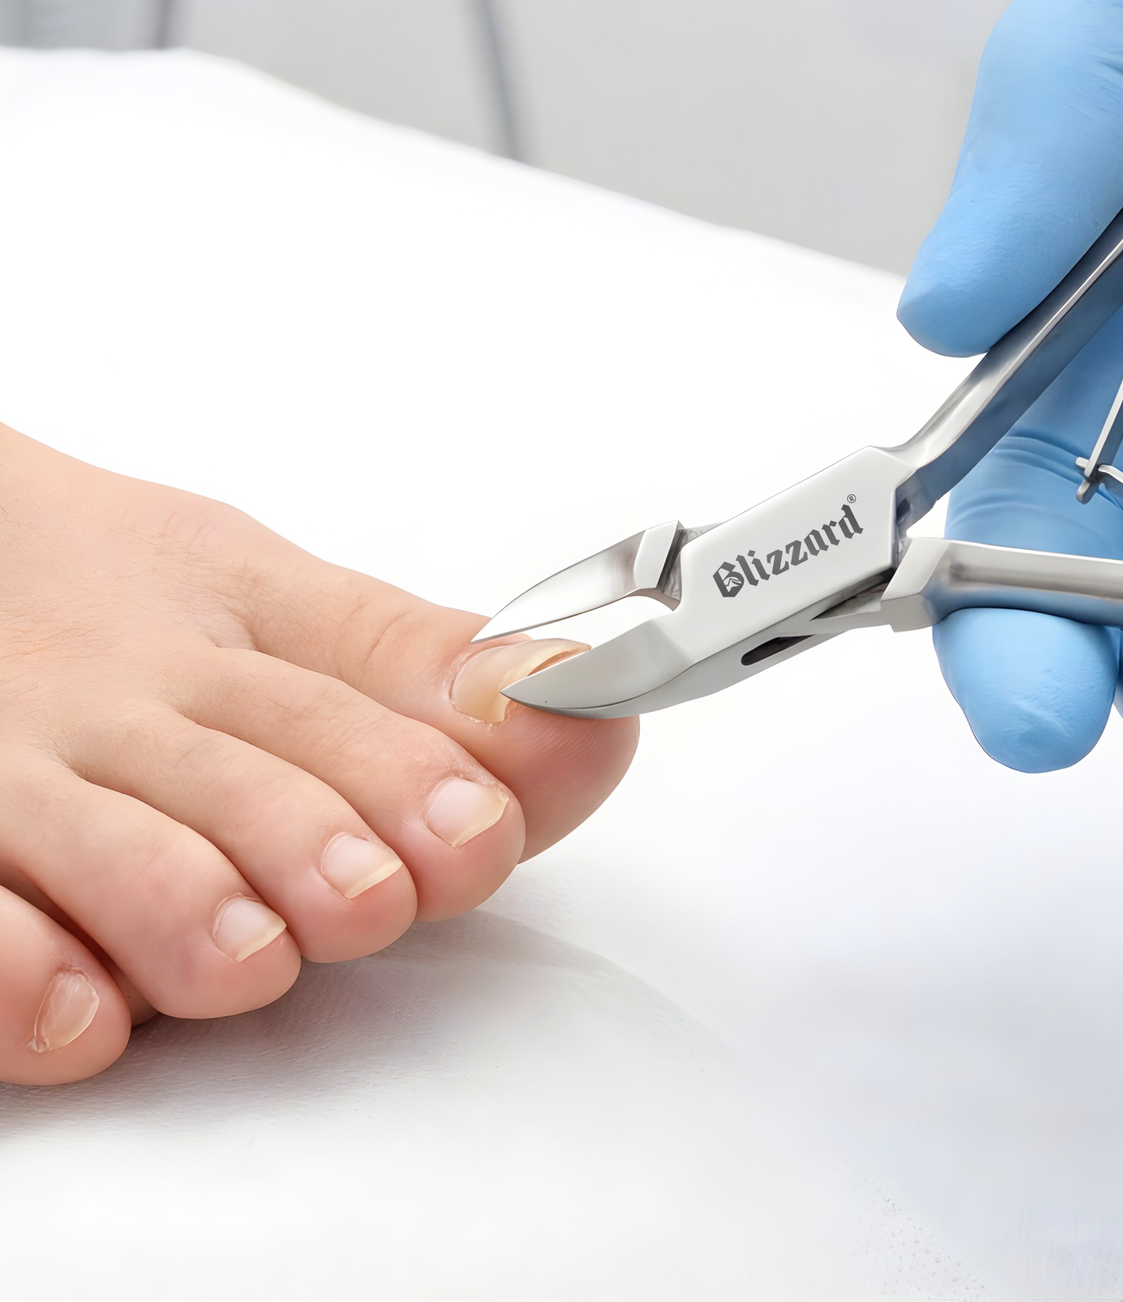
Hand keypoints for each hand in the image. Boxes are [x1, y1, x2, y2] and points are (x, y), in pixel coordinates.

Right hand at [0, 427, 634, 1083]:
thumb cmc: (115, 593)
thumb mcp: (269, 596)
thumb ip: (420, 665)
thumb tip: (582, 700)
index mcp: (235, 620)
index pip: (349, 677)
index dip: (419, 758)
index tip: (486, 821)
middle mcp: (131, 697)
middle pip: (239, 768)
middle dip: (314, 836)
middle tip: (377, 896)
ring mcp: (18, 775)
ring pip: (107, 846)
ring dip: (182, 904)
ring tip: (252, 956)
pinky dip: (18, 970)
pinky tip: (82, 1013)